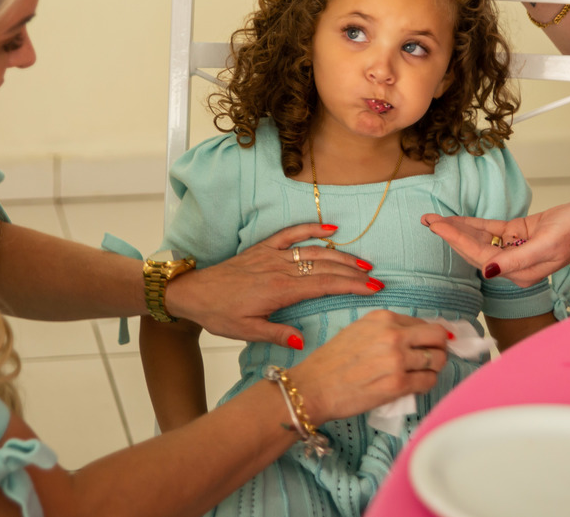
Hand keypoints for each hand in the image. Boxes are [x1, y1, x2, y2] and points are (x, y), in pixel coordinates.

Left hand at [164, 223, 381, 346]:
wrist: (193, 292)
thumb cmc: (219, 313)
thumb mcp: (246, 331)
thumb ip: (276, 333)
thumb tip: (302, 341)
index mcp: (279, 290)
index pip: (324, 285)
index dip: (351, 286)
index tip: (373, 289)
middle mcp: (280, 268)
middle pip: (325, 267)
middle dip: (353, 272)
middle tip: (376, 278)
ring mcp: (272, 255)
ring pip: (314, 251)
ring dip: (341, 254)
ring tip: (363, 262)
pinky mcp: (264, 247)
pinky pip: (291, 234)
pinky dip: (312, 228)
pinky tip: (331, 228)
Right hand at [288, 310, 447, 424]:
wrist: (313, 387)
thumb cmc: (332, 361)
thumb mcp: (359, 330)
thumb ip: (387, 329)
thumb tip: (416, 336)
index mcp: (382, 318)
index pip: (423, 323)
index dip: (429, 336)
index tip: (430, 345)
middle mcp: (392, 335)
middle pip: (438, 337)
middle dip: (440, 348)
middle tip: (433, 358)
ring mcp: (396, 360)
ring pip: (437, 360)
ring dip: (434, 368)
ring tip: (422, 374)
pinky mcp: (397, 385)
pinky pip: (428, 382)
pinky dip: (426, 384)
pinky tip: (415, 386)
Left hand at [421, 199, 569, 285]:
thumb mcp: (546, 245)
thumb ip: (515, 261)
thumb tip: (488, 271)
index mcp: (519, 273)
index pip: (480, 257)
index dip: (457, 241)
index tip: (438, 227)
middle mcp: (514, 265)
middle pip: (475, 250)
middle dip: (451, 235)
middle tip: (428, 221)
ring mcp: (515, 249)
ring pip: (480, 240)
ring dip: (459, 229)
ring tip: (436, 219)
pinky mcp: (519, 235)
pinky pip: (491, 231)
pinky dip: (474, 224)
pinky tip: (457, 219)